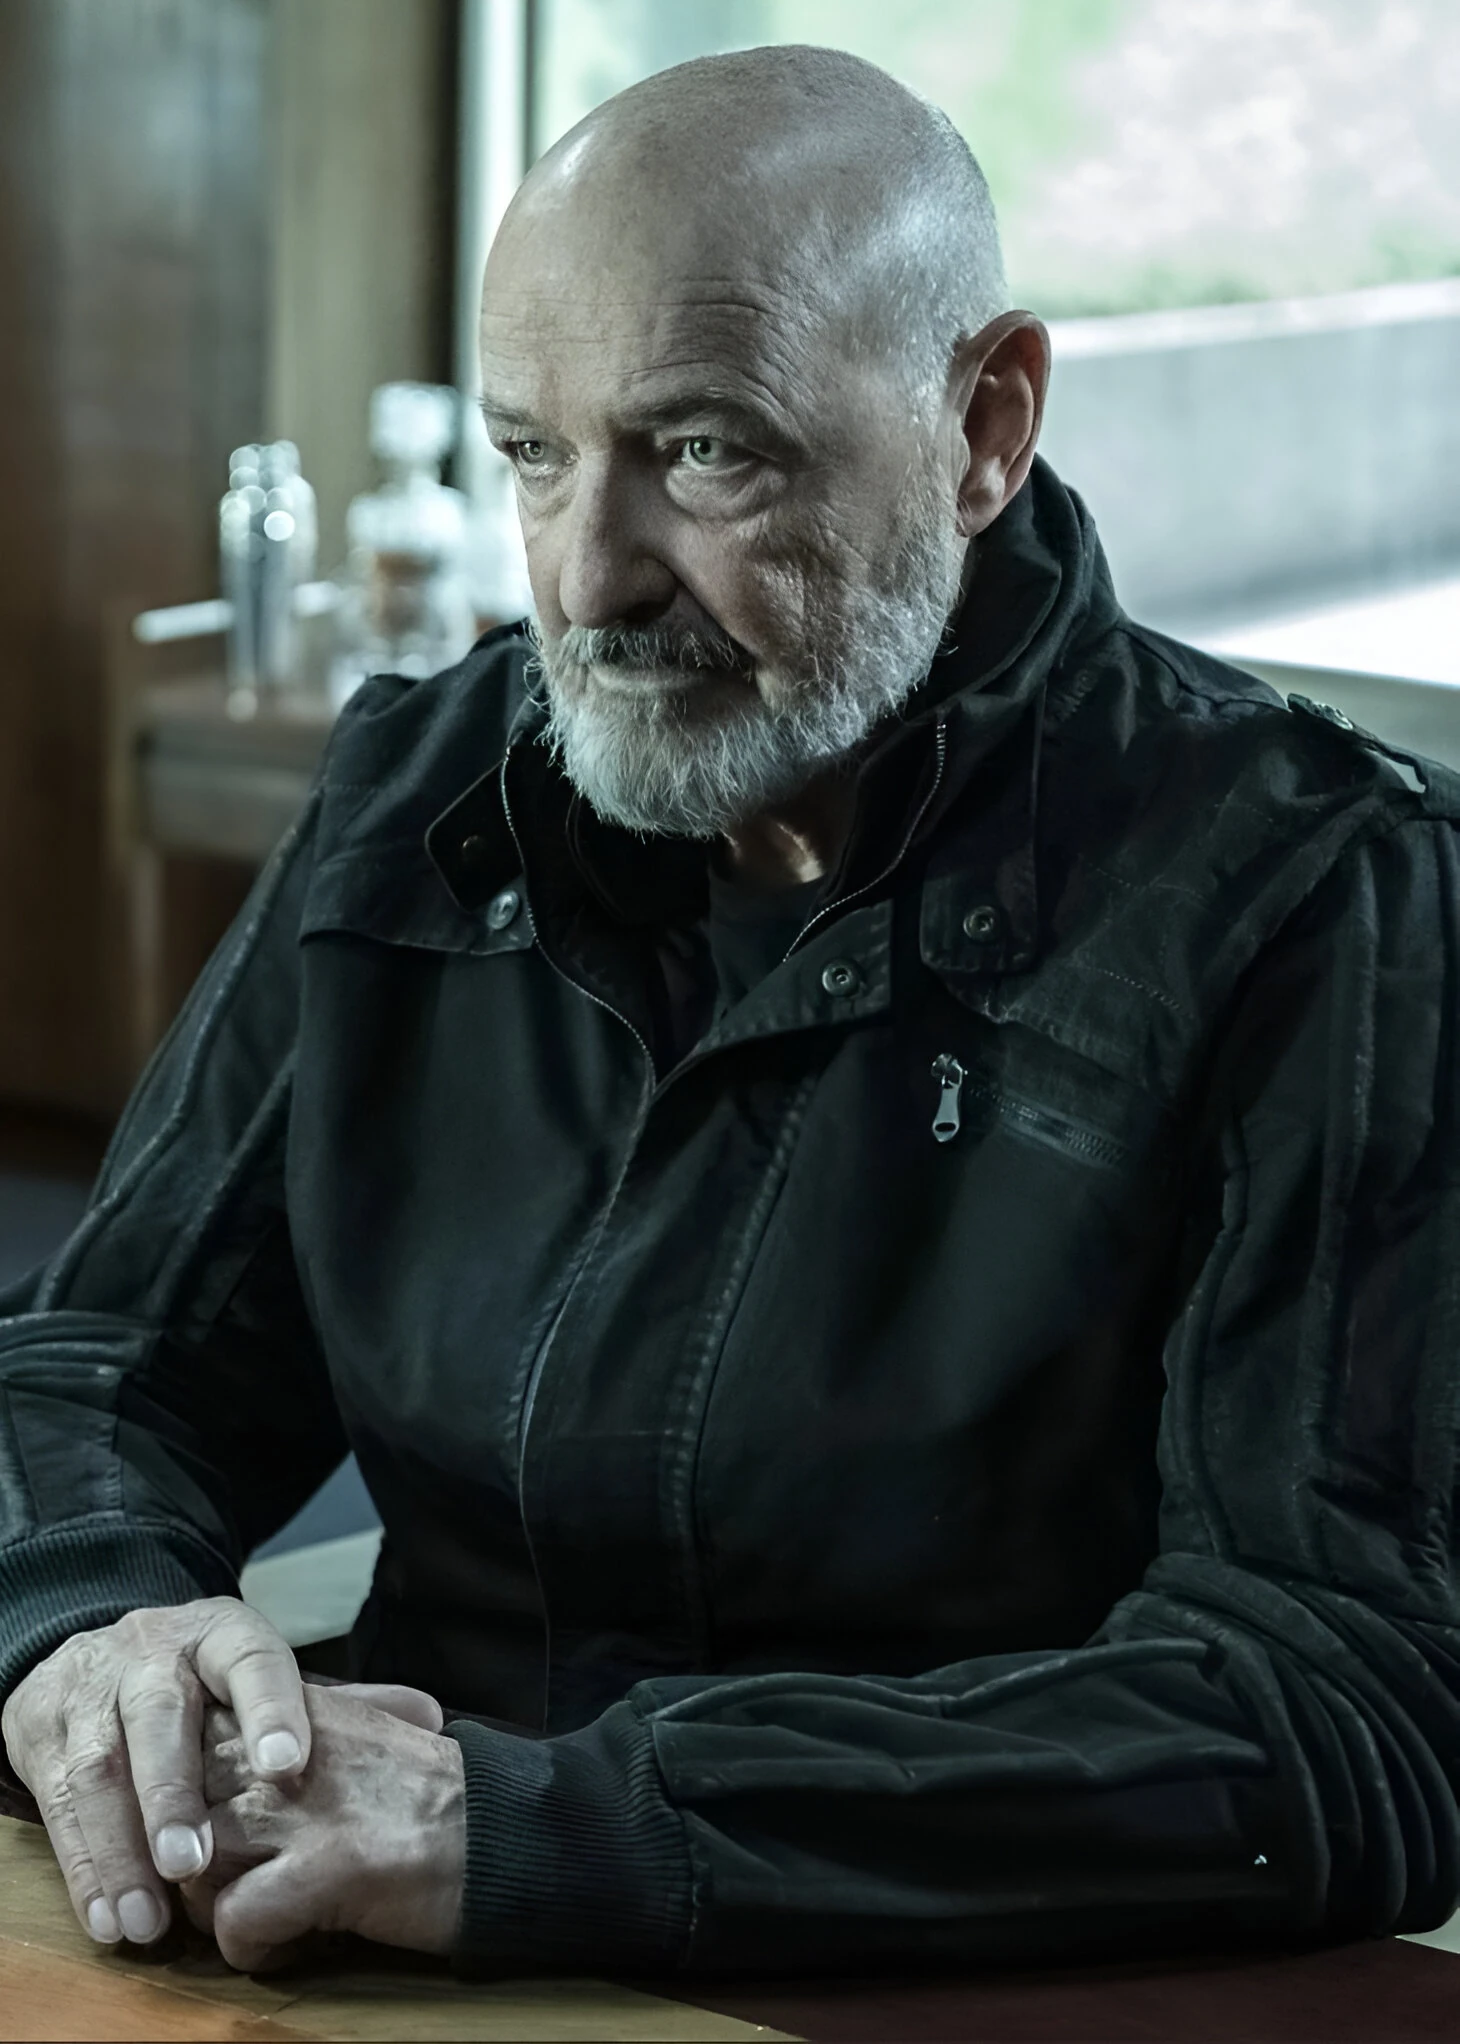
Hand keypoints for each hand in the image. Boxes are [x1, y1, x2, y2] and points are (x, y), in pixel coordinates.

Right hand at [1, 1598, 310, 1948]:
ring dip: (123, 1849)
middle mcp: (152, 1654)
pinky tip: (108, 1916)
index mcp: (220, 1634)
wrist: (99, 1649)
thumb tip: (427, 1719)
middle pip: (160, 1715)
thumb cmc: (200, 1679)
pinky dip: (83, 1866)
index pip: (250, 1659)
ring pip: (100, 1766)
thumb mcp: (258, 1673)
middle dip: (173, 1792)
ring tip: (150, 1917)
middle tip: (197, 1862)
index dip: (269, 1708)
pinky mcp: (42, 1732)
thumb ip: (334, 1703)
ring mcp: (91, 1690)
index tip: (288, 1764)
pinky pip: (56, 1802)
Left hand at [181, 1683, 465, 1970]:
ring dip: (209, 1903)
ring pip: (190, 1861)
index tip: (199, 1818)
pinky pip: (234, 1921)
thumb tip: (255, 1733)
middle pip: (177, 1799)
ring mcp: (302, 1812)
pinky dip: (249, 1948)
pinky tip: (285, 1946)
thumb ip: (307, 1726)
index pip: (191, 1729)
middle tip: (221, 1880)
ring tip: (250, 1915)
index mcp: (298, 1712)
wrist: (503, 1829)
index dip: (183, 1785)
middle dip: (183, 1850)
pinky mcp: (323, 1873)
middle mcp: (288, 1753)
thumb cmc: (434, 1791)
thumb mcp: (365, 1729)